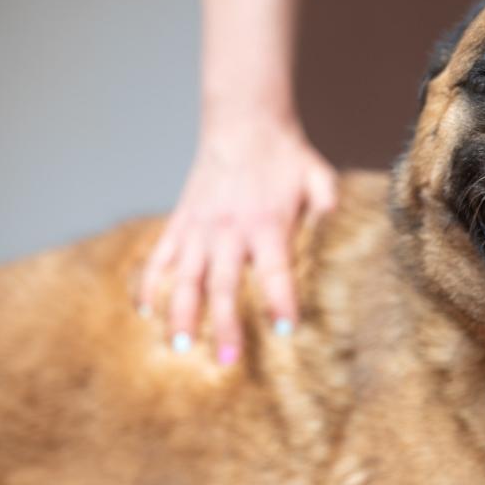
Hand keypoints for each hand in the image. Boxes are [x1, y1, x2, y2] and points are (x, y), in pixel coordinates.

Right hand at [139, 118, 335, 364]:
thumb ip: (329, 208)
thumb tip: (340, 235)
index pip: (275, 268)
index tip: (285, 328)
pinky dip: (149, 284)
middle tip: (229, 360)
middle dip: (226, 324)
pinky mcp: (179, 222)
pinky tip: (144, 312)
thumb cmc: (286, 157)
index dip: (281, 299)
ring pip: (184, 277)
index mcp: (267, 222)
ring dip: (181, 313)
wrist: (244, 123)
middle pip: (224, 284)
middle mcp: (228, 229)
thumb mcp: (320, 178)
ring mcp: (199, 227)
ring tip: (180, 346)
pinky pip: (158, 257)